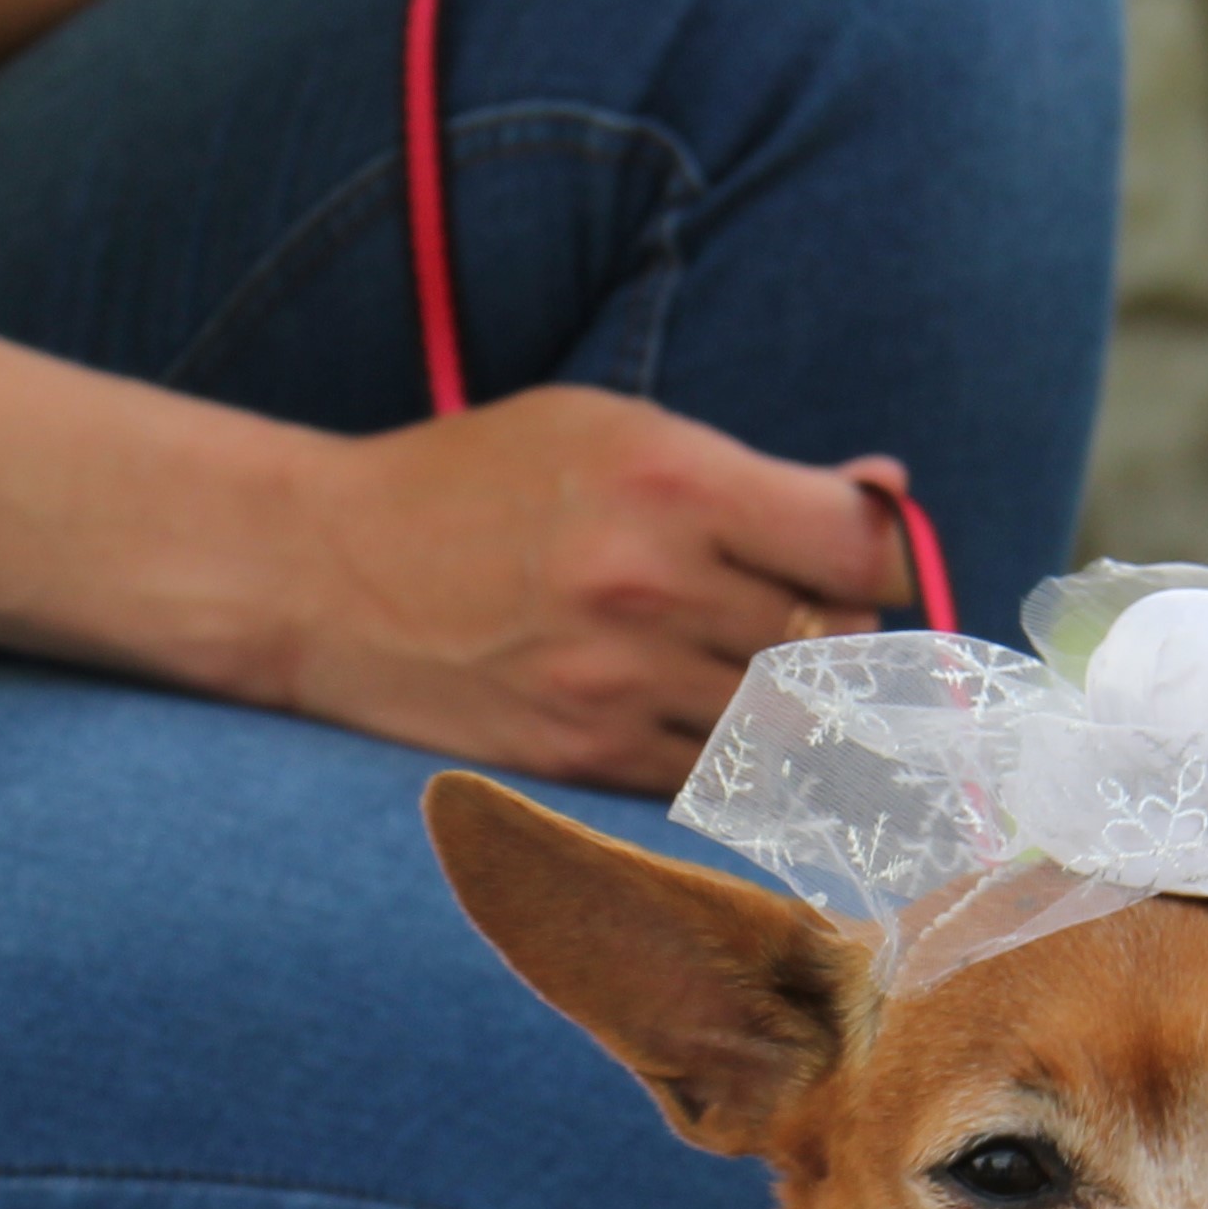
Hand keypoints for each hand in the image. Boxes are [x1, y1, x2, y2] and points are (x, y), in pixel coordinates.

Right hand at [269, 388, 918, 791]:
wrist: (320, 574)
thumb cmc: (474, 487)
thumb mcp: (606, 431)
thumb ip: (749, 473)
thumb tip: (887, 494)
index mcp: (670, 478)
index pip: (859, 547)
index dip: (882, 563)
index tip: (860, 567)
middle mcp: (653, 583)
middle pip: (835, 641)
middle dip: (836, 636)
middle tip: (798, 621)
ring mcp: (618, 682)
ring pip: (787, 721)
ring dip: (790, 705)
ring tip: (741, 667)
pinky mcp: (585, 759)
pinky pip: (718, 778)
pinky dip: (732, 757)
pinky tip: (695, 716)